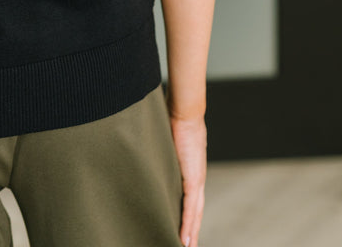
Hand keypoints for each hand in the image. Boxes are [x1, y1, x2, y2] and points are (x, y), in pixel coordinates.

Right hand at [168, 113, 206, 246]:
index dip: (188, 215)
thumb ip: (160, 147)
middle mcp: (197, 176)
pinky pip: (190, 208)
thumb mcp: (166, 138)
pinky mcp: (192, 178)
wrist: (185, 109)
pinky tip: (184, 239)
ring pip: (194, 214)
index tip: (183, 229)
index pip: (191, 198)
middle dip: (191, 230)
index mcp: (191, 167)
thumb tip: (144, 144)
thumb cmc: (174, 116)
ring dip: (190, 233)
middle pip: (195, 211)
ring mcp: (196, 178)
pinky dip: (187, 225)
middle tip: (186, 245)